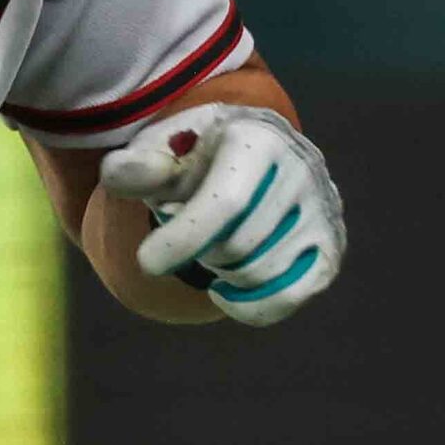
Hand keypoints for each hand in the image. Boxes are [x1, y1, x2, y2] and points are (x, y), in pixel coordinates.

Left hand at [102, 104, 342, 325]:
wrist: (250, 150)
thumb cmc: (194, 153)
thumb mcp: (161, 149)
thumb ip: (138, 166)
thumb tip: (116, 174)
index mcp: (257, 137)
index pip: (225, 203)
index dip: (183, 238)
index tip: (146, 262)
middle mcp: (302, 168)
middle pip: (237, 246)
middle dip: (198, 250)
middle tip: (187, 233)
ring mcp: (322, 208)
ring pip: (259, 274)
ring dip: (220, 272)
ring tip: (211, 244)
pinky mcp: (329, 245)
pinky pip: (289, 296)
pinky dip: (250, 307)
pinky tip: (225, 289)